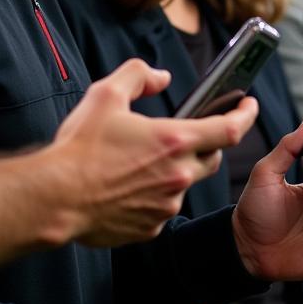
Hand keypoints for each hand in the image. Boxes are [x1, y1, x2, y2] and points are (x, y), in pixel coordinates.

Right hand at [49, 58, 259, 246]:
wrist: (53, 197)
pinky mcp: (151, 227)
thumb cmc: (79, 148)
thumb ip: (138, 76)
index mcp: (175, 141)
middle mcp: (178, 175)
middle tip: (187, 135)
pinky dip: (153, 196)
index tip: (249, 105)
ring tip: (139, 163)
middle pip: (212, 158)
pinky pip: (162, 208)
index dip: (245, 115)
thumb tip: (160, 76)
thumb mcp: (105, 95)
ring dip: (174, 171)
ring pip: (185, 183)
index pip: (231, 128)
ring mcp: (166, 204)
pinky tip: (127, 188)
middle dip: (207, 145)